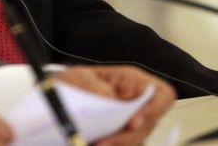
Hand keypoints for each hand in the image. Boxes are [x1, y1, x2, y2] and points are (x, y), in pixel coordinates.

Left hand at [53, 66, 175, 145]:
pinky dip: (114, 145)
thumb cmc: (73, 83)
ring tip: (96, 144)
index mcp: (132, 82)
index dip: (154, 110)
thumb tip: (109, 97)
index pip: (161, 95)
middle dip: (127, 137)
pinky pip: (126, 144)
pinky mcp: (120, 137)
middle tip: (105, 142)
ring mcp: (130, 123)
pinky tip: (96, 144)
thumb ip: (93, 85)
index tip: (134, 123)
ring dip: (119, 144)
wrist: (56, 98)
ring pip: (137, 139)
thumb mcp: (78, 77)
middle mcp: (136, 103)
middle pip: (148, 125)